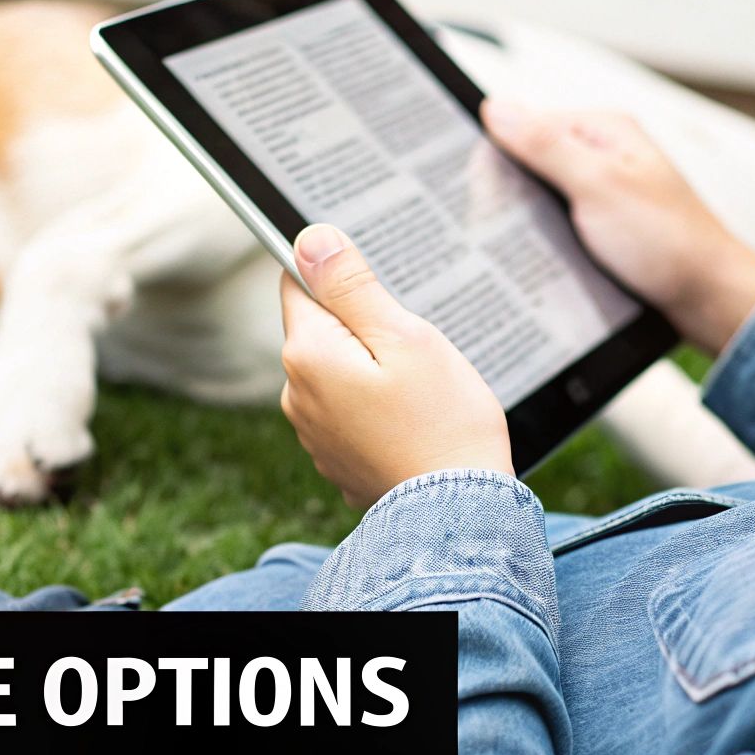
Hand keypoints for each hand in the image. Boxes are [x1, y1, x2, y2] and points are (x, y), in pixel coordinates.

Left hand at [279, 224, 513, 506]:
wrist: (458, 515)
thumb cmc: (443, 422)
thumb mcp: (405, 336)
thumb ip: (351, 286)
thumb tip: (308, 240)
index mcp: (308, 355)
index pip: (299, 283)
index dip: (340, 278)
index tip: (379, 297)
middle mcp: (295, 395)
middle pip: (321, 330)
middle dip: (362, 328)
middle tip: (414, 352)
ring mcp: (313, 433)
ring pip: (338, 373)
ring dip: (370, 370)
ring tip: (418, 394)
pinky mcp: (335, 459)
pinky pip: (350, 413)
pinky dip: (376, 410)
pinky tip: (412, 424)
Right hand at [482, 98, 754, 353]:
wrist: (710, 300)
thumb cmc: (666, 242)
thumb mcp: (597, 186)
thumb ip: (546, 145)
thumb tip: (496, 108)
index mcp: (606, 130)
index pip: (528, 123)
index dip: (498, 154)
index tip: (478, 186)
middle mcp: (607, 154)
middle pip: (533, 160)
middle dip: (512, 189)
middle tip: (498, 222)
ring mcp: (608, 192)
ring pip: (544, 196)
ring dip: (529, 220)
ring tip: (523, 245)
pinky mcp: (608, 226)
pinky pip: (562, 223)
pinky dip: (548, 239)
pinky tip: (542, 260)